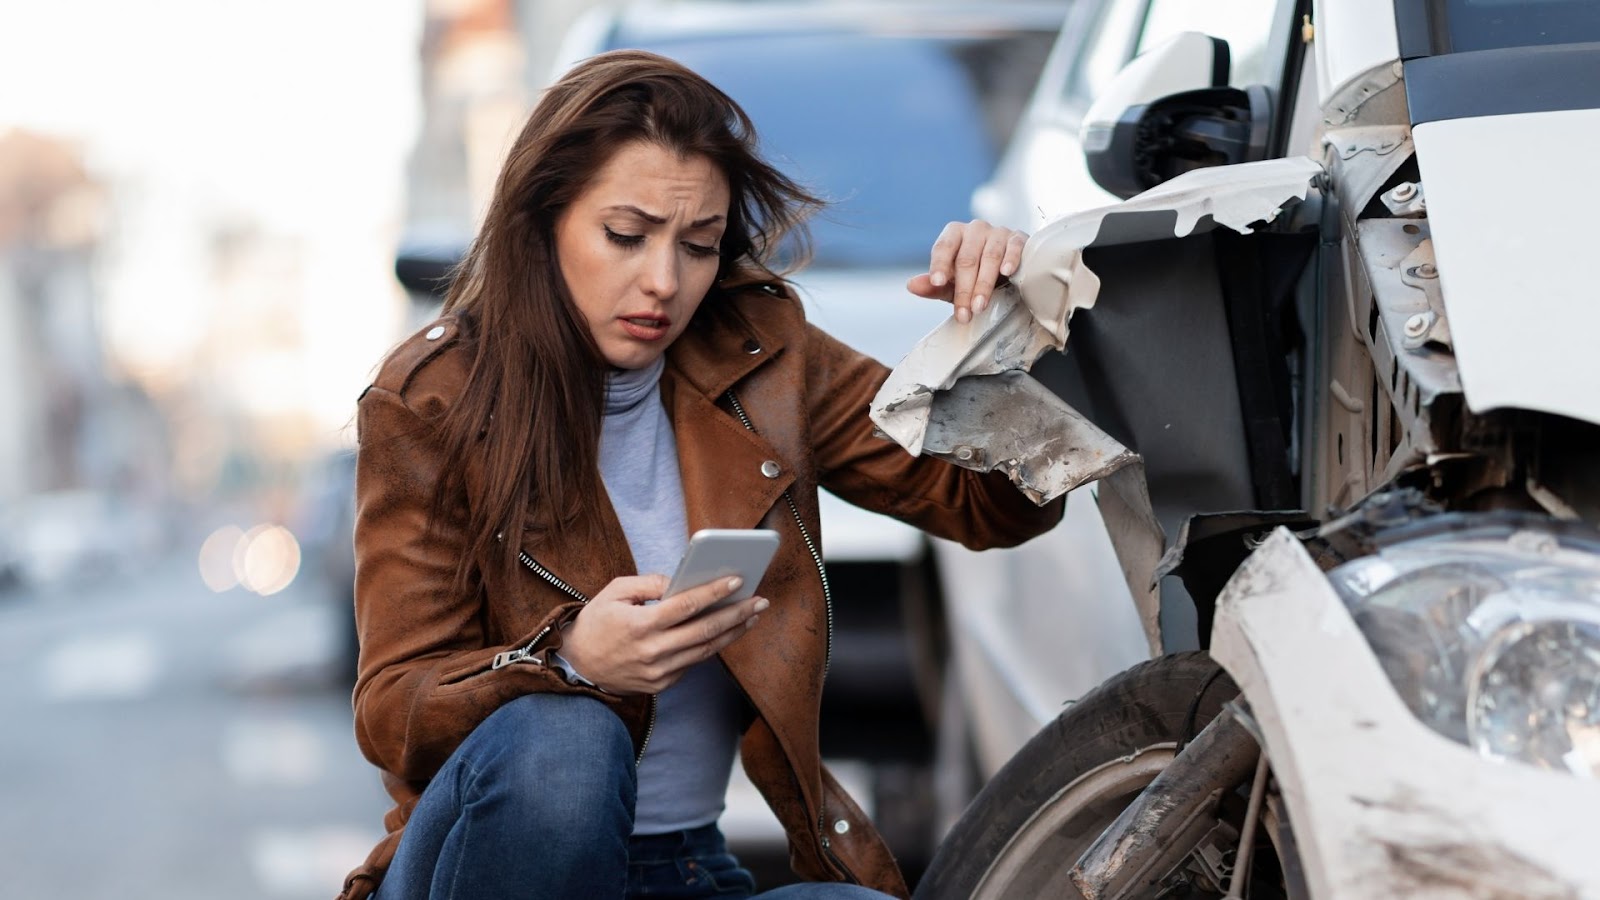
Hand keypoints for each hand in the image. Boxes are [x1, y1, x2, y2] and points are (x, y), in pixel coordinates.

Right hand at [557, 574, 766, 694]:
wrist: (578, 666)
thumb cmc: (597, 622)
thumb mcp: (614, 592)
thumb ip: (650, 584)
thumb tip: (682, 581)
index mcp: (640, 625)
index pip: (685, 606)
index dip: (713, 593)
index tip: (737, 581)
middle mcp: (652, 652)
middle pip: (704, 631)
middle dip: (736, 614)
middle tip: (760, 601)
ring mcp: (659, 672)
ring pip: (705, 650)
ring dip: (732, 632)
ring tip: (752, 615)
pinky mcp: (662, 684)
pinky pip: (693, 662)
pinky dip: (712, 645)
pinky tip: (727, 631)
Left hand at [906, 220, 1028, 323]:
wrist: (1008, 273)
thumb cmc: (975, 277)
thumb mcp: (952, 285)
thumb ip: (933, 286)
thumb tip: (911, 286)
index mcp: (954, 234)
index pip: (943, 247)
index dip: (939, 265)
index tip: (937, 282)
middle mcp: (975, 229)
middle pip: (966, 258)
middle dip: (964, 289)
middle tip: (964, 313)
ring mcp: (998, 232)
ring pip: (990, 256)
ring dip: (984, 283)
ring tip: (980, 306)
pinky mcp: (1018, 238)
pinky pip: (1015, 246)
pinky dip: (1011, 258)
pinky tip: (1006, 272)